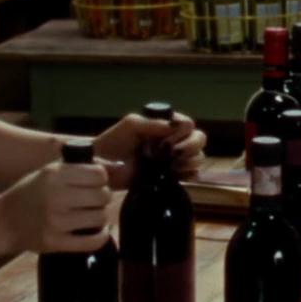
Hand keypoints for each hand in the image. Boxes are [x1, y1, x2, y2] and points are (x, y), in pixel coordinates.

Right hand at [0, 157, 113, 253]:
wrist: (3, 221)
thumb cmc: (31, 193)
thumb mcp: (49, 172)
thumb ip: (79, 168)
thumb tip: (117, 166)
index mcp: (54, 175)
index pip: (99, 174)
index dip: (102, 179)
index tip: (95, 184)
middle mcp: (55, 196)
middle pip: (103, 196)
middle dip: (102, 198)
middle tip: (94, 201)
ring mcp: (55, 221)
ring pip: (100, 217)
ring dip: (101, 217)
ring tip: (92, 215)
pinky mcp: (55, 242)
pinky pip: (93, 241)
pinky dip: (101, 236)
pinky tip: (99, 231)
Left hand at [92, 111, 207, 187]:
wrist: (101, 168)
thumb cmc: (113, 142)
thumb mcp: (132, 125)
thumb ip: (154, 123)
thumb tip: (176, 126)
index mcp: (164, 126)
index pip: (188, 124)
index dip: (183, 131)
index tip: (168, 139)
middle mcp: (172, 141)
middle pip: (199, 138)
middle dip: (190, 145)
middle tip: (173, 153)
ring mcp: (173, 160)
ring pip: (198, 157)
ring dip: (190, 160)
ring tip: (172, 166)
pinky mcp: (171, 177)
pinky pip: (192, 175)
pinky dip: (189, 174)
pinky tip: (176, 174)